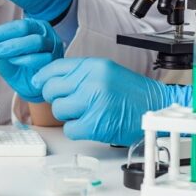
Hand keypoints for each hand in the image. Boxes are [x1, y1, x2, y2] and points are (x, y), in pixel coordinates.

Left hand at [0, 19, 64, 102]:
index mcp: (32, 26)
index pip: (14, 25)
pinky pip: (43, 59)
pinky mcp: (56, 61)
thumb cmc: (18, 66)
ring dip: (14, 49)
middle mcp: (44, 33)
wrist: (32, 86)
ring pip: (36, 42)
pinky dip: (26, 60)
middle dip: (4, 39)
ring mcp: (52, 46)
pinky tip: (15, 63)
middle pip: (25, 29)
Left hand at [33, 58, 190, 145]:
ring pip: (58, 110)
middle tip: (72, 102)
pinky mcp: (95, 124)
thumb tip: (47, 79)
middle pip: (51, 90)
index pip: (54, 68)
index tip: (39, 83)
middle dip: (57, 98)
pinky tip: (91, 124)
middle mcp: (92, 82)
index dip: (43, 77)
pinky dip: (77, 130)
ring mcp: (93, 103)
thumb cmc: (131, 93)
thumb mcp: (106, 72)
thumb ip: (80, 73)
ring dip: (69, 115)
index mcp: (93, 66)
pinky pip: (69, 129)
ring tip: (87, 112)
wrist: (156, 109)